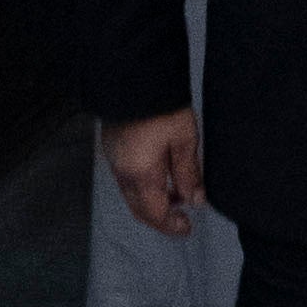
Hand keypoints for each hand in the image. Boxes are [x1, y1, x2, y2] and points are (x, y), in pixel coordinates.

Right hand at [102, 104, 199, 235]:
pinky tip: (160, 175)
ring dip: (152, 201)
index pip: (155, 213)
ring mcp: (113, 161)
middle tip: (183, 215)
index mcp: (140, 175)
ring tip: (178, 191)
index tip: (187, 228)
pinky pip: (126, 179)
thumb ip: (188, 174)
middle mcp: (122, 173)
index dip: (171, 225)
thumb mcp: (184, 140)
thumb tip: (195, 201)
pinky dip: (143, 186)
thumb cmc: (161, 107)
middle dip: (161, 217)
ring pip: (131, 195)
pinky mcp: (111, 148)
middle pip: (139, 209)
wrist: (134, 78)